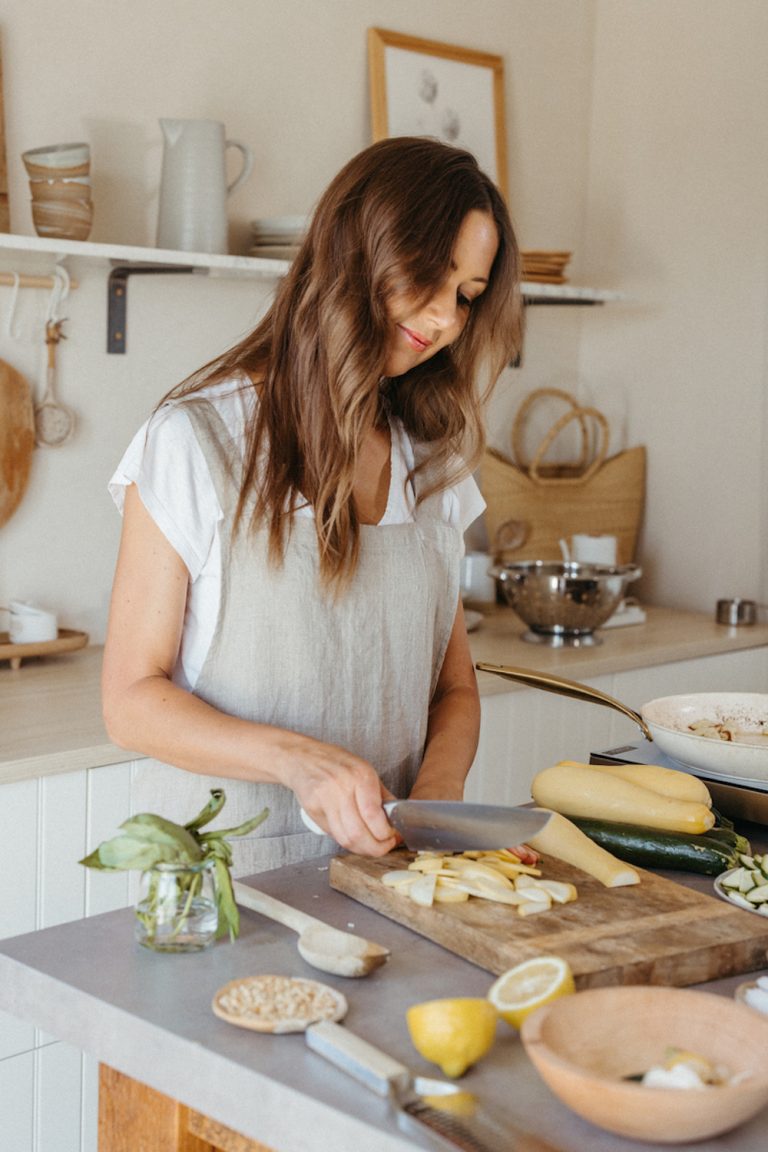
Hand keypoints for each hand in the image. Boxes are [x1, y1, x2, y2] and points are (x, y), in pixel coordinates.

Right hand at [279, 732, 397, 856]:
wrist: (303, 758)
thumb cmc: (338, 763)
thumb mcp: (366, 771)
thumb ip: (383, 797)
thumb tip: (398, 822)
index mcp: (360, 776)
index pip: (374, 816)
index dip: (386, 834)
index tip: (393, 837)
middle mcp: (342, 787)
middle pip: (358, 833)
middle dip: (376, 848)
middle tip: (385, 847)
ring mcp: (325, 800)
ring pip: (345, 838)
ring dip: (361, 849)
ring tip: (371, 846)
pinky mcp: (313, 810)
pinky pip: (333, 834)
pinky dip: (347, 841)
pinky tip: (355, 839)